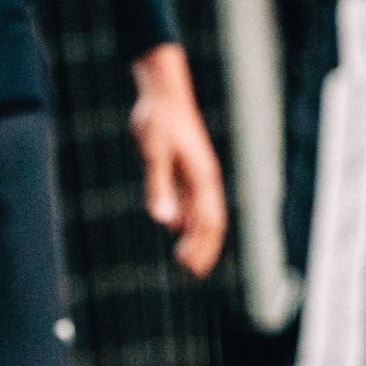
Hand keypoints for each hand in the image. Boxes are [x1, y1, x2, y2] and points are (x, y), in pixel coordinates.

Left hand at [126, 43, 230, 278]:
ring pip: (202, 212)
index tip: (188, 267)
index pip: (207, 221)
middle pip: (211, 221)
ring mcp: (196, 172)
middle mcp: (204, 178)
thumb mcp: (154, 154)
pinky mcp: (185, 167)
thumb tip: (164, 221)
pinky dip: (186, 218)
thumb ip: (158, 187)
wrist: (162, 93)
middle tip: (192, 273)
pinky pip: (190, 199)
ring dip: (195, 235)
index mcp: (202, 177)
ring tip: (186, 259)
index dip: (200, 246)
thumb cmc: (158, 120)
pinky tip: (174, 228)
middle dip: (204, 247)